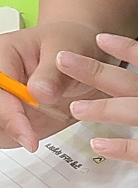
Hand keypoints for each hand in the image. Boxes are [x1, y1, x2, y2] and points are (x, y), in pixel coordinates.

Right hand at [0, 20, 115, 150]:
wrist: (80, 50)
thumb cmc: (69, 43)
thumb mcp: (67, 49)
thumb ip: (53, 73)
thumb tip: (40, 94)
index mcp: (3, 56)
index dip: (10, 116)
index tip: (29, 136)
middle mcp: (1, 79)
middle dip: (7, 127)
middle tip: (27, 144)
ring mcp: (7, 97)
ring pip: (0, 125)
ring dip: (10, 135)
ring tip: (27, 145)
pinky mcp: (17, 113)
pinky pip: (9, 132)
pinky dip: (17, 139)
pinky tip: (28, 143)